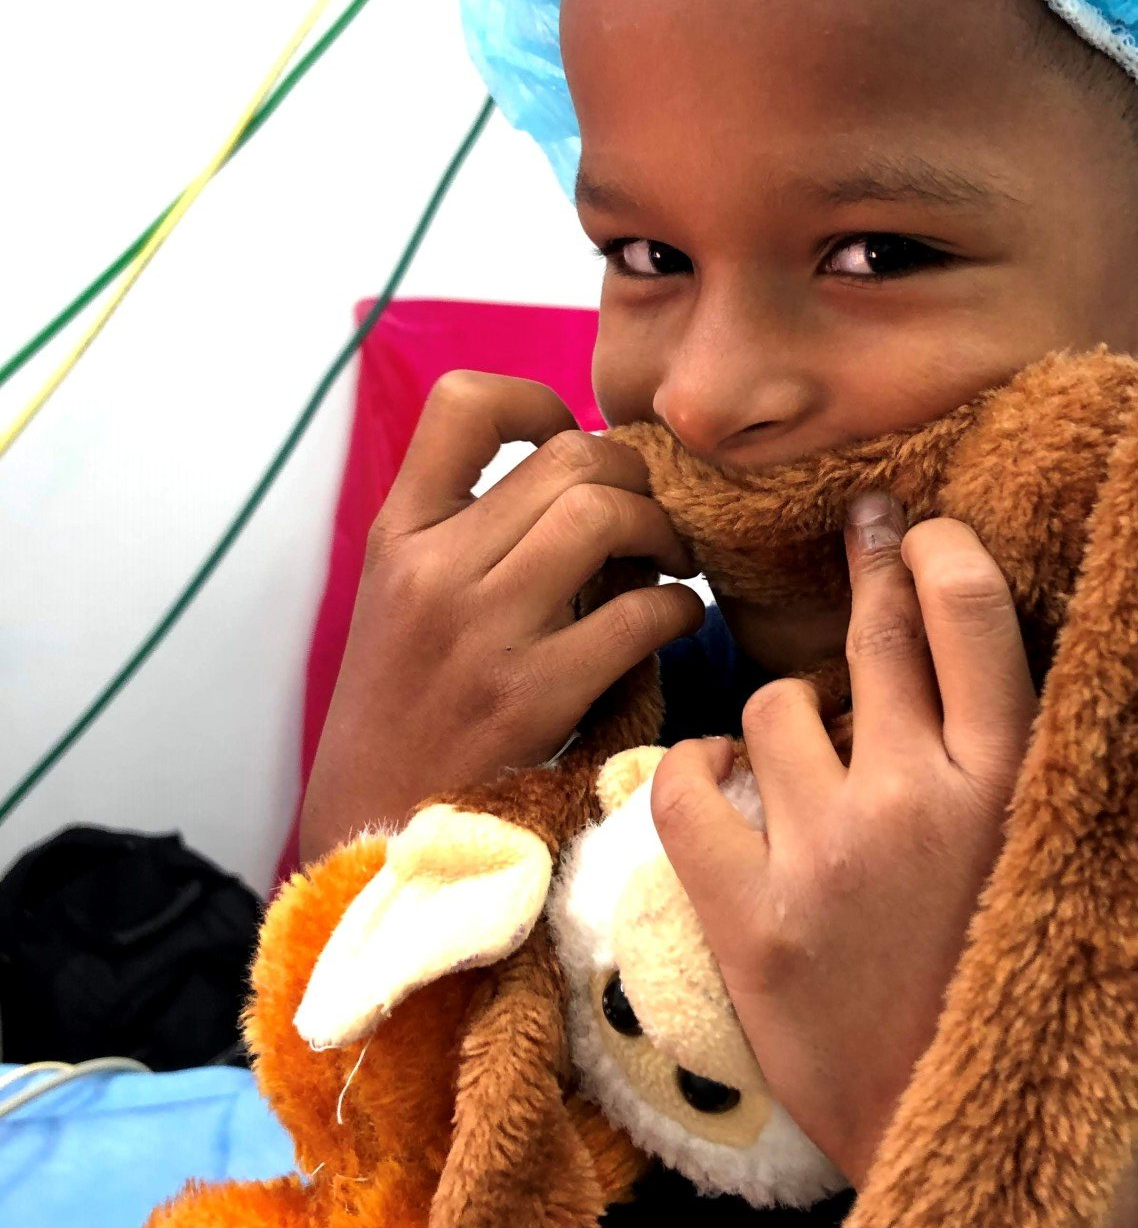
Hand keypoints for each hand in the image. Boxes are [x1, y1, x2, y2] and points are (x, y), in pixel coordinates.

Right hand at [298, 372, 705, 862]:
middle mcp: (433, 570)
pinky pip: (639, 615)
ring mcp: (482, 633)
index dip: (536, 398)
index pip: (461, 404)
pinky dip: (678, 609)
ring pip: (606, 515)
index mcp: (397, 534)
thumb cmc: (407, 709)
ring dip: (663, 532)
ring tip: (668, 563)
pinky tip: (672, 622)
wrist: (370, 829)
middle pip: (569, 456)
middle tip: (651, 515)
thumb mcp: (402, 601)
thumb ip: (471, 533)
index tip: (568, 436)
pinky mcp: (533, 698)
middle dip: (635, 476)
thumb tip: (589, 475)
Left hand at [650, 491, 1037, 1186]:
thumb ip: (1038, 764)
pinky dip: (696, 771)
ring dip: (787, 722)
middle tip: (865, 534)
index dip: (938, 550)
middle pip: (874, 633)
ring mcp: (827, 856)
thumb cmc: (1032, 994)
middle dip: (870, 570)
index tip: (920, 535)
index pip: (972, 610)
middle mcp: (920, 799)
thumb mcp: (1077, 865)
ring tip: (805, 771)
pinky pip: (683, 788)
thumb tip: (1001, 649)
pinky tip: (718, 783)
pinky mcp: (749, 919)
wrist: (970, 1139)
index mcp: (1018, 785)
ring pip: (773, 706)